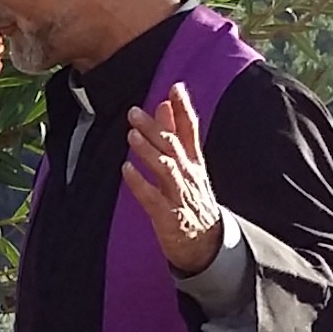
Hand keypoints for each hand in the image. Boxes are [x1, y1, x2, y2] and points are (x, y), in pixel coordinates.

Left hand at [121, 86, 225, 275]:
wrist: (207, 244)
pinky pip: (152, 198)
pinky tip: (125, 171)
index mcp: (194, 162)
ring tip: (131, 136)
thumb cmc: (192, 200)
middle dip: (155, 128)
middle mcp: (189, 176)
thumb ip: (175, 135)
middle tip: (134, 112)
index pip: (191, 130)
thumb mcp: (188, 166)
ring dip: (148, 151)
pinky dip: (139, 184)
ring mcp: (180, 196)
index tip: (175, 87)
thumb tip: (163, 105)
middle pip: (173, 147)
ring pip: (165, 169)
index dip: (184, 109)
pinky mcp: (169, 216)